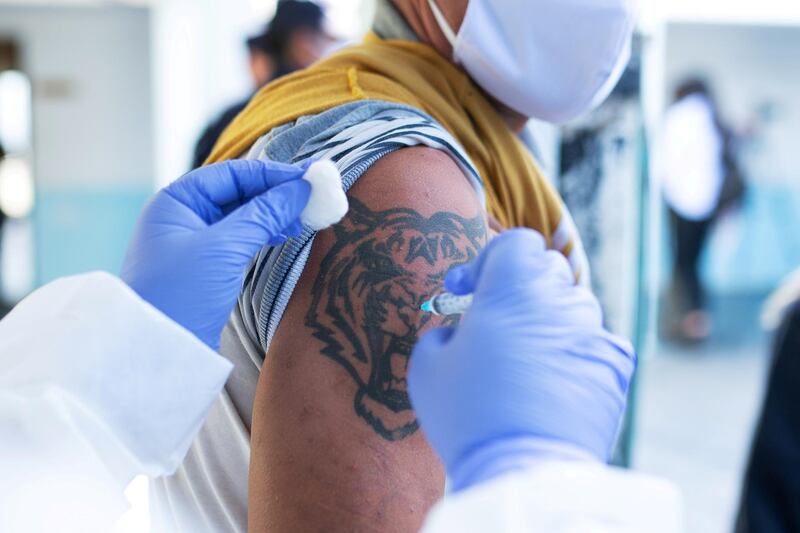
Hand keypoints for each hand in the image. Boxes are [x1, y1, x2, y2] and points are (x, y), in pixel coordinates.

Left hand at [121, 160, 310, 348]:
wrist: (157, 352)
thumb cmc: (180, 294)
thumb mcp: (225, 248)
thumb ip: (264, 214)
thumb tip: (300, 188)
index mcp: (177, 201)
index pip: (233, 175)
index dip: (273, 174)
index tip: (310, 178)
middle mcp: (183, 216)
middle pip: (238, 193)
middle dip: (276, 194)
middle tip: (314, 197)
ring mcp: (193, 242)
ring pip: (242, 216)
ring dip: (273, 215)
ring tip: (305, 217)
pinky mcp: (205, 266)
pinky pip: (239, 238)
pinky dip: (263, 234)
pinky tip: (284, 234)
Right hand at [408, 229, 635, 491]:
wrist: (523, 470)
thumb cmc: (468, 414)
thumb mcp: (428, 366)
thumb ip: (441, 332)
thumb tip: (457, 332)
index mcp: (513, 288)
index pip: (516, 242)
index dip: (490, 258)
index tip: (469, 289)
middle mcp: (559, 299)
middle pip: (547, 270)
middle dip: (520, 286)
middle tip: (496, 320)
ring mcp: (593, 331)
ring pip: (573, 305)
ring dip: (549, 318)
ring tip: (526, 355)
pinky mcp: (615, 364)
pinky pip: (595, 342)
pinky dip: (575, 351)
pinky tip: (554, 379)